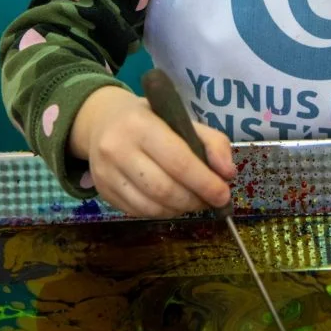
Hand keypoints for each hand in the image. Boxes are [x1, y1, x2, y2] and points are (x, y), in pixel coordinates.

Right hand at [69, 86, 234, 217]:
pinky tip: (172, 203)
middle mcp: (117, 149)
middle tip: (210, 200)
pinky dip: (162, 212)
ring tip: (193, 201)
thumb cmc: (150, 119)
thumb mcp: (181, 118)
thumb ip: (211, 142)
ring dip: (180, 209)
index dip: (205, 183)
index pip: (178, 161)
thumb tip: (227, 173)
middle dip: (194, 200)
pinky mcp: (102, 192)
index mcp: (140, 124)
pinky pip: (138, 212)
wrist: (103, 122)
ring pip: (151, 206)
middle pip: (164, 189)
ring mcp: (106, 173)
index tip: (224, 195)